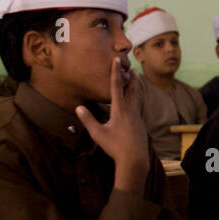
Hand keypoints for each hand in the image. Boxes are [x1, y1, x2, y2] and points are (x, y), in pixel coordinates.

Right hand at [76, 58, 148, 190]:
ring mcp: (137, 117)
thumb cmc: (115, 147)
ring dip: (134, 88)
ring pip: (136, 98)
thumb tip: (78, 108)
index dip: (115, 72)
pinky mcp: (140, 124)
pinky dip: (134, 101)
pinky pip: (137, 108)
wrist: (135, 159)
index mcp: (120, 109)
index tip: (117, 60)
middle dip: (129, 78)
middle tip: (131, 68)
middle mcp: (131, 110)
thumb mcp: (98, 134)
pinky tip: (133, 105)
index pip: (116, 86)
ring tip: (134, 81)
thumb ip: (88, 120)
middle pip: (131, 89)